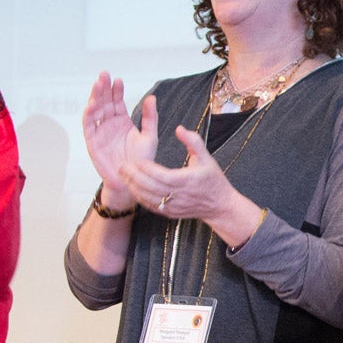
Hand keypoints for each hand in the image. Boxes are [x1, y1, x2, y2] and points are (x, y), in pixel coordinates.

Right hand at [79, 73, 141, 213]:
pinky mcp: (92, 141)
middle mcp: (110, 124)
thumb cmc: (142, 161)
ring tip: (98, 84)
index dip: (117, 91)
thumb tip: (152, 97)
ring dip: (95, 97)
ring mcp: (100, 132)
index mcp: (122, 121)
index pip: (117, 101)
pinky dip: (89, 114)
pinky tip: (92, 103)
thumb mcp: (149, 136)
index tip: (119, 80)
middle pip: (105, 102)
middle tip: (104, 75)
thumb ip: (150, 118)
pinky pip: (89, 125)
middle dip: (104, 88)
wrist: (133, 181)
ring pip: (95, 110)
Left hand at [124, 123, 263, 247]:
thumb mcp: (206, 158)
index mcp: (187, 181)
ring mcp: (174, 207)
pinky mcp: (170, 214)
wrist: (220, 205)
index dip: (147, 168)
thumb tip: (179, 128)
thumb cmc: (213, 180)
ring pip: (148, 198)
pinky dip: (140, 198)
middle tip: (122, 167)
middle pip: (151, 187)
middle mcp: (179, 196)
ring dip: (134, 188)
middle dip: (134, 177)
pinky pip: (151, 207)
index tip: (136, 160)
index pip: (162, 175)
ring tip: (123, 176)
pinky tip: (133, 189)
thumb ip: (193, 141)